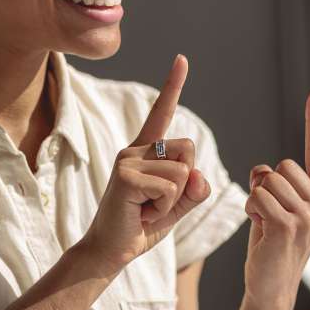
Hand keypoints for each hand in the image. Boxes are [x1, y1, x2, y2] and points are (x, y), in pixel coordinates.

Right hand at [77, 55, 212, 275]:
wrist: (111, 251)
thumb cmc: (141, 226)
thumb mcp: (176, 206)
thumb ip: (193, 190)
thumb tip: (198, 176)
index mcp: (146, 151)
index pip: (162, 113)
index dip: (173, 86)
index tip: (182, 59)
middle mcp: (135, 149)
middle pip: (189, 150)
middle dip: (185, 182)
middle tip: (156, 202)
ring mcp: (127, 160)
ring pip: (181, 173)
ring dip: (172, 200)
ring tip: (146, 209)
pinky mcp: (124, 175)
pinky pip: (169, 188)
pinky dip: (163, 208)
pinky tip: (140, 213)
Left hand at [242, 90, 309, 309]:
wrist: (271, 287)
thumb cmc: (272, 247)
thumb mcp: (279, 210)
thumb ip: (276, 184)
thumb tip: (262, 170)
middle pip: (282, 166)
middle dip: (266, 185)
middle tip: (269, 214)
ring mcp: (308, 216)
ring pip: (267, 181)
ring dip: (256, 199)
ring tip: (264, 224)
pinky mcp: (287, 226)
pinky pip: (258, 196)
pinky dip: (251, 209)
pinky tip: (259, 229)